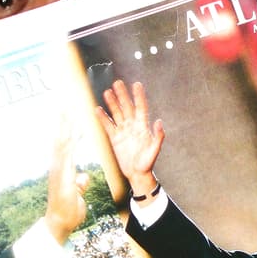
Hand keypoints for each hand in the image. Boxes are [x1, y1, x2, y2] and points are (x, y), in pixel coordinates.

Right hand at [44, 122, 88, 244]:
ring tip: (67, 111)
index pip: (65, 147)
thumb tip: (83, 177)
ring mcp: (58, 170)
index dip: (67, 132)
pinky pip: (67, 154)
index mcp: (63, 170)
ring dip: (65, 127)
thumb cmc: (68, 211)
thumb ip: (79, 184)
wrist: (60, 223)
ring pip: (62, 143)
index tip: (69, 118)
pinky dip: (69, 141)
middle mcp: (58, 167)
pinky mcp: (62, 174)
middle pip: (61, 140)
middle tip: (65, 106)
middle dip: (63, 123)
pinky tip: (73, 130)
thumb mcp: (77, 194)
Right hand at [95, 80, 164, 197]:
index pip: (141, 108)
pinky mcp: (115, 138)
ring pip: (117, 114)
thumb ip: (158, 136)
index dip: (139, 96)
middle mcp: (133, 126)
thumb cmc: (147, 163)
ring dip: (112, 103)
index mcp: (143, 127)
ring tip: (107, 92)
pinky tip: (97, 109)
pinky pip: (108, 126)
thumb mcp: (154, 150)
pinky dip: (103, 118)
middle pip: (127, 107)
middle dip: (123, 95)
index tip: (136, 84)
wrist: (137, 174)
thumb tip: (159, 122)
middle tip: (117, 83)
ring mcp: (123, 131)